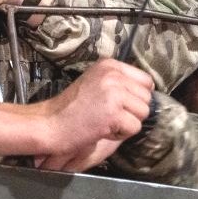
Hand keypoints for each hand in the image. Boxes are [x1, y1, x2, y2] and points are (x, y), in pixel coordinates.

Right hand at [35, 59, 153, 169]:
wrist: (49, 123)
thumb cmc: (71, 108)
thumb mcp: (95, 81)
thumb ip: (119, 81)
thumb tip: (148, 91)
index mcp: (110, 65)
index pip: (146, 80)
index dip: (138, 96)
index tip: (123, 105)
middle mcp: (114, 75)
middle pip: (147, 97)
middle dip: (133, 111)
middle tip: (110, 115)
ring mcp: (114, 92)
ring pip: (143, 112)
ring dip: (127, 123)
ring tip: (105, 121)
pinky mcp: (113, 113)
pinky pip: (134, 127)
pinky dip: (120, 134)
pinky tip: (102, 129)